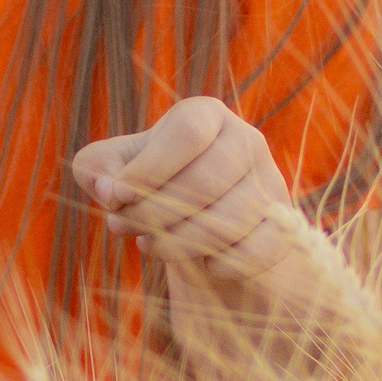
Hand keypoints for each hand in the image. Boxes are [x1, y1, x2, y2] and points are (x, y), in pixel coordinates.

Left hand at [75, 94, 346, 324]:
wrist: (205, 221)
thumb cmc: (154, 186)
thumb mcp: (116, 170)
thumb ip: (98, 169)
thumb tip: (109, 189)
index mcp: (205, 115)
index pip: (187, 133)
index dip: (148, 169)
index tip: (115, 197)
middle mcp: (246, 141)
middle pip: (205, 181)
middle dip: (153, 213)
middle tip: (122, 226)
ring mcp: (270, 185)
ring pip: (227, 222)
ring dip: (176, 242)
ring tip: (147, 243)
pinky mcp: (283, 227)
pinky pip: (254, 253)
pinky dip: (218, 265)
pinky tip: (197, 262)